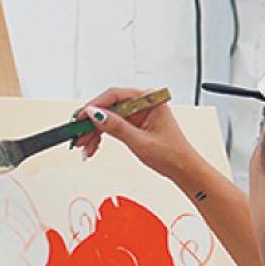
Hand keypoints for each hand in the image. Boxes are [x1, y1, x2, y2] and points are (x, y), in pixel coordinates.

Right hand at [76, 87, 199, 184]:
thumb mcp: (141, 142)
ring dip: (96, 132)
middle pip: (110, 107)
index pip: (115, 95)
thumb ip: (116, 127)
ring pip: (109, 117)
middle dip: (92, 123)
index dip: (94, 106)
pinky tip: (94, 146)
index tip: (81, 117)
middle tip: (79, 135)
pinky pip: (115, 125)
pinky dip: (104, 136)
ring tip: (85, 146)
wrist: (185, 170)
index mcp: (150, 100)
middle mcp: (145, 103)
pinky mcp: (137, 123)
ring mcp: (140, 113)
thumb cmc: (173, 155)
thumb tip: (95, 114)